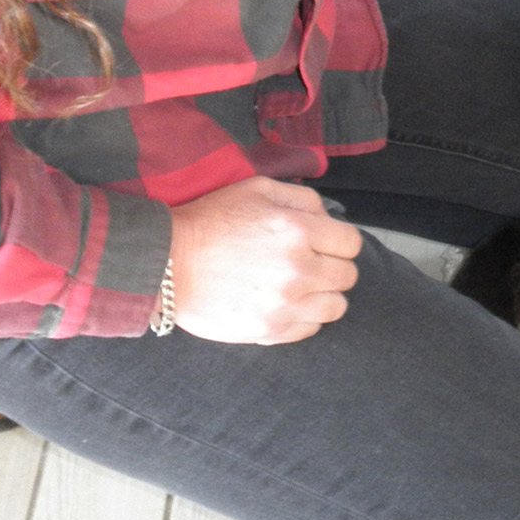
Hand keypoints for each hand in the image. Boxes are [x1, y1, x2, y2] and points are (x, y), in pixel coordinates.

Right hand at [167, 177, 363, 344]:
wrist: (167, 263)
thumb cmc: (212, 221)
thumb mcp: (258, 190)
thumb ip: (302, 199)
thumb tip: (328, 220)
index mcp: (299, 231)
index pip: (351, 244)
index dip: (339, 242)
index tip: (324, 244)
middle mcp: (299, 269)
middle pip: (347, 277)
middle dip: (333, 267)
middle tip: (310, 264)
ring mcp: (285, 304)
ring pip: (336, 307)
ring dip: (323, 295)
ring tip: (300, 287)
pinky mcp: (268, 330)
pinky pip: (310, 329)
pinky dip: (303, 318)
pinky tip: (284, 304)